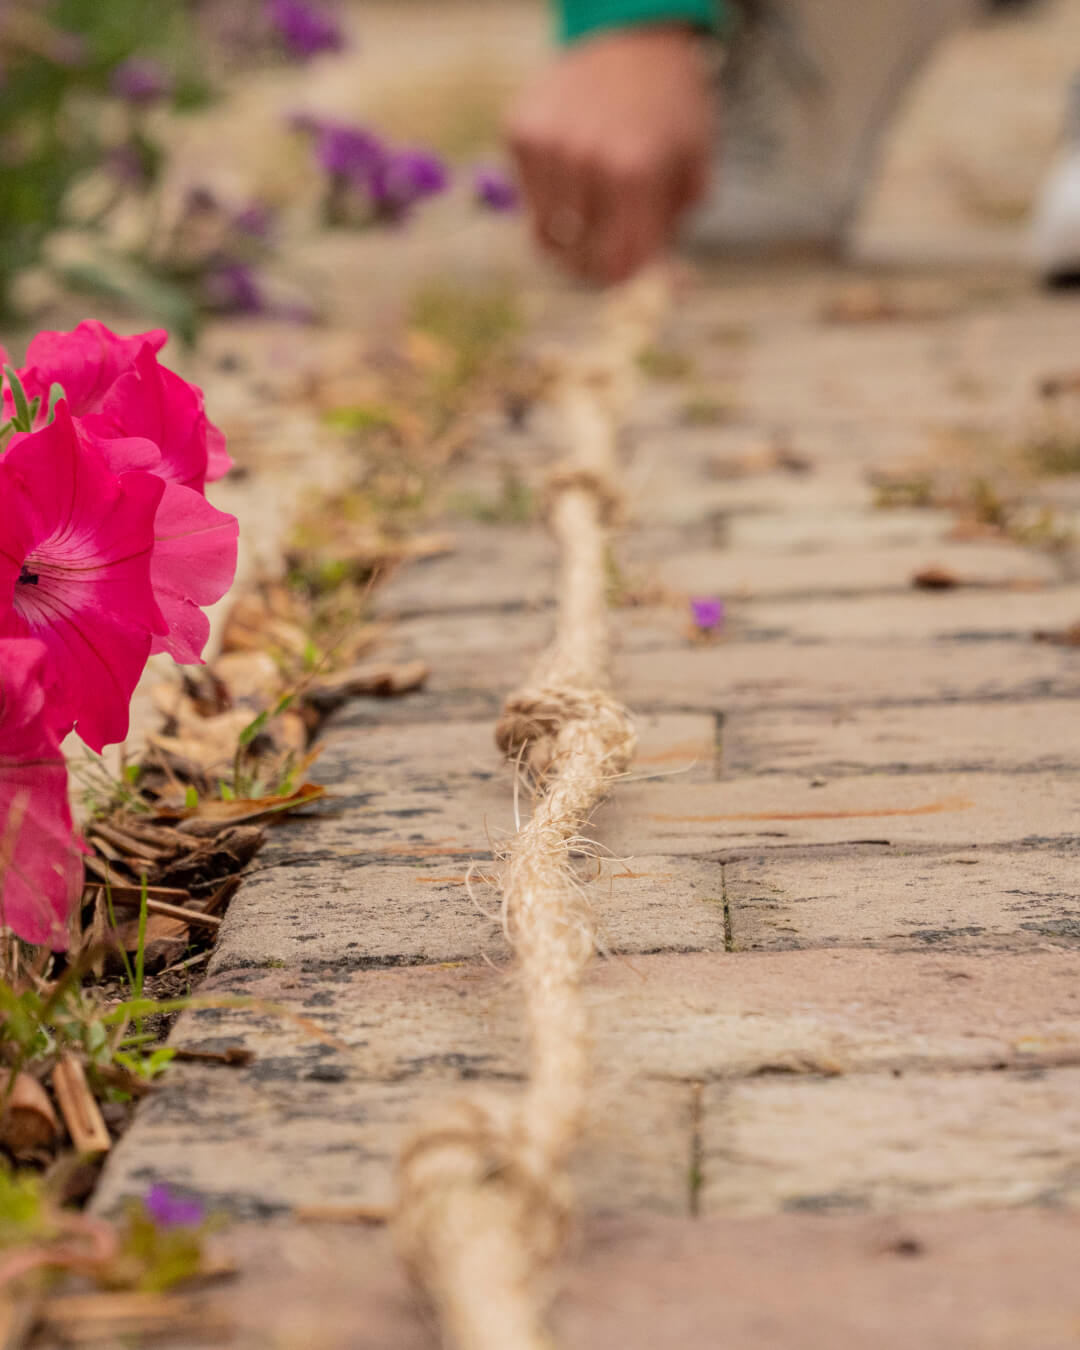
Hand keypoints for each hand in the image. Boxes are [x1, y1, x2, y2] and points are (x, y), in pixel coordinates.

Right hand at [507, 24, 713, 284]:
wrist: (633, 35)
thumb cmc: (670, 109)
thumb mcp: (693, 169)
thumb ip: (674, 230)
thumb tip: (663, 289)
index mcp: (635, 173)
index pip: (614, 266)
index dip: (619, 279)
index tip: (622, 273)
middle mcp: (586, 160)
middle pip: (576, 256)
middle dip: (592, 263)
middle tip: (602, 252)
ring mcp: (548, 144)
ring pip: (546, 232)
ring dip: (568, 231)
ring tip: (589, 209)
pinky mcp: (521, 130)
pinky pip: (527, 196)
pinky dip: (546, 196)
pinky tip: (570, 171)